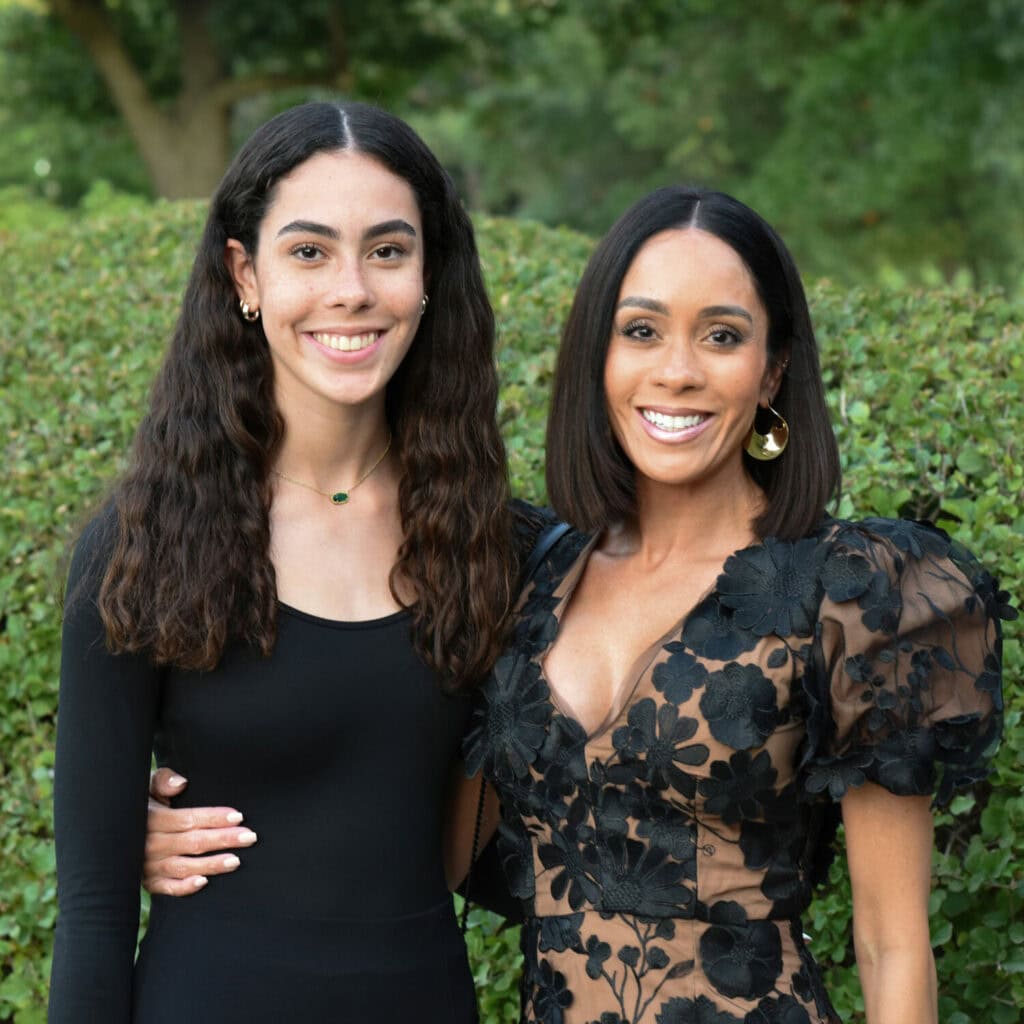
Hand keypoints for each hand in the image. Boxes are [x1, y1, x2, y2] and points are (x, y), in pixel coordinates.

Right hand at [143, 768, 256, 895]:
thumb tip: (181, 783)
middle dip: (223, 840)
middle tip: (250, 837)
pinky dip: (183, 888)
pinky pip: (165, 888)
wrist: (115, 829)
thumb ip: (163, 781)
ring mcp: (147, 865)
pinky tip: (203, 882)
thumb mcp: (147, 786)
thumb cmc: (142, 802)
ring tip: (236, 861)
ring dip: (211, 865)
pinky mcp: (147, 881)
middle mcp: (148, 844)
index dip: (213, 818)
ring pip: (183, 867)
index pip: (187, 819)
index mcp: (151, 819)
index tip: (238, 816)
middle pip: (191, 843)